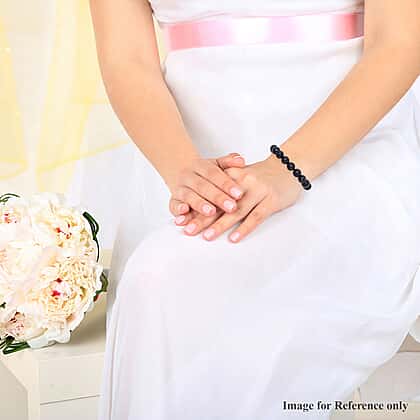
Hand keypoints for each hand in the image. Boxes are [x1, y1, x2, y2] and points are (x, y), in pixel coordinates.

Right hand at [168, 153, 246, 220]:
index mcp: (200, 166)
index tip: (239, 194)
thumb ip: (228, 162)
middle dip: (217, 197)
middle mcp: (188, 176)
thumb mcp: (216, 164)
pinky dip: (178, 210)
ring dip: (200, 205)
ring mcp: (179, 188)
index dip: (226, 184)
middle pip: (202, 186)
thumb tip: (241, 160)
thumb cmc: (204, 172)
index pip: (214, 174)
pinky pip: (173, 206)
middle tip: (231, 207)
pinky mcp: (173, 201)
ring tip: (211, 212)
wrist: (179, 171)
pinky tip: (185, 213)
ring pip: (189, 196)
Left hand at [180, 154, 303, 241]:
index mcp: (231, 176)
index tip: (181, 220)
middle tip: (188, 230)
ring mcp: (257, 191)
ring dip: (220, 224)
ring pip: (236, 211)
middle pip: (219, 203)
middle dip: (202, 217)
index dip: (195, 208)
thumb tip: (201, 209)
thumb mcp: (239, 176)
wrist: (288, 167)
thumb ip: (222, 190)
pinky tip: (234, 238)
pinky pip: (256, 216)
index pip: (209, 194)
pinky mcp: (271, 201)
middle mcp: (242, 182)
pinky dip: (244, 228)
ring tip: (206, 236)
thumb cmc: (260, 177)